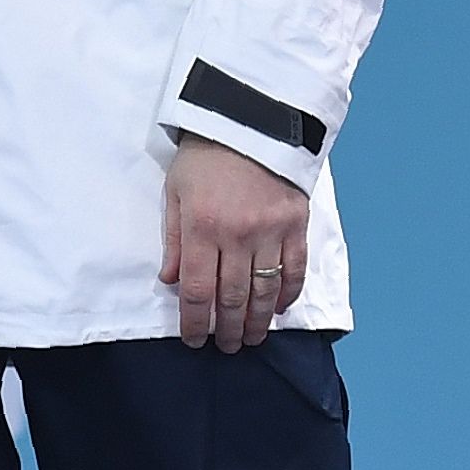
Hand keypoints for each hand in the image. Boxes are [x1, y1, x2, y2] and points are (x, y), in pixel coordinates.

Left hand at [163, 136, 310, 347]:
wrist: (251, 121)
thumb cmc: (204, 157)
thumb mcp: (176, 194)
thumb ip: (174, 240)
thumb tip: (172, 282)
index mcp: (202, 229)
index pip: (198, 291)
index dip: (195, 322)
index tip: (194, 341)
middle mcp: (238, 236)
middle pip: (234, 297)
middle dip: (229, 329)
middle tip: (228, 348)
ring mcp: (272, 232)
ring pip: (267, 290)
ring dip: (260, 320)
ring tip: (254, 338)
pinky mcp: (298, 225)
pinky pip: (295, 269)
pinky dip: (289, 292)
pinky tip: (281, 308)